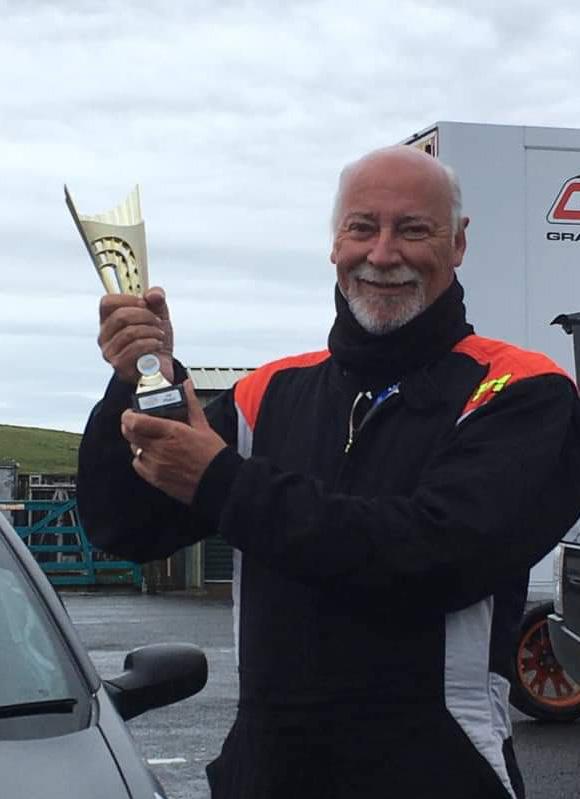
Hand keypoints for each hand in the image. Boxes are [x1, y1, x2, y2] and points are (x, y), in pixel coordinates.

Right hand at [98, 286, 173, 383]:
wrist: (162, 367)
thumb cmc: (154, 340)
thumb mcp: (159, 315)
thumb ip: (157, 299)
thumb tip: (153, 294)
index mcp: (109, 321)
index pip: (107, 302)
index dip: (128, 299)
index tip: (145, 303)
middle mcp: (104, 336)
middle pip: (120, 316)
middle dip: (145, 316)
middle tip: (157, 321)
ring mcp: (109, 352)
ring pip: (129, 332)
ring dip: (151, 331)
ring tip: (160, 335)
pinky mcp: (118, 365)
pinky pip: (135, 348)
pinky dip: (151, 343)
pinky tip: (157, 345)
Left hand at [121, 380, 226, 504]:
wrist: (218, 481)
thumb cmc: (213, 456)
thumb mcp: (203, 425)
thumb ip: (190, 403)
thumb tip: (187, 386)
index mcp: (170, 432)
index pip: (135, 422)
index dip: (128, 415)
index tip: (132, 412)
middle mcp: (159, 449)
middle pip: (129, 434)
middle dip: (130, 426)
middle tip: (139, 422)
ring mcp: (155, 465)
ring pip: (134, 449)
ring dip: (138, 442)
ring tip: (151, 439)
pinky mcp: (155, 479)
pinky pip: (138, 465)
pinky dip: (142, 458)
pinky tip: (154, 455)